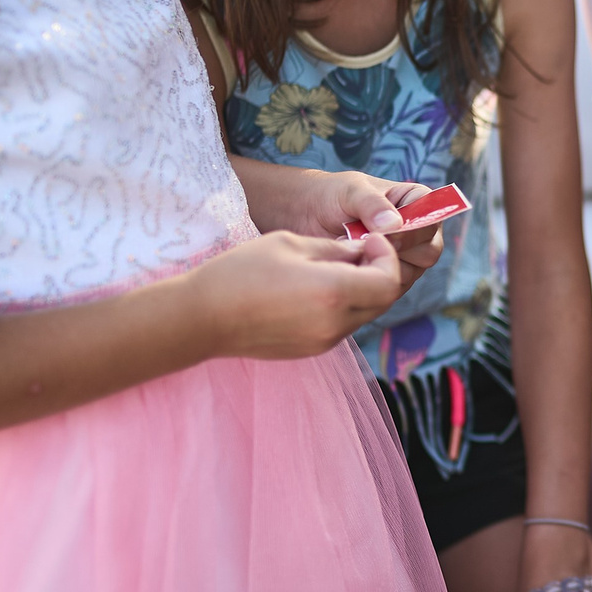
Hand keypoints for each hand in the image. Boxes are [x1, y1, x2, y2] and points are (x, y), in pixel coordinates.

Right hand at [190, 230, 403, 358]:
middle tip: (359, 251)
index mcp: (334, 293)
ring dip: (362, 290)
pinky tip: (317, 290)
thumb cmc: (241, 272)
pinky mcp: (311, 350)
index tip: (369, 240)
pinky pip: (343, 326)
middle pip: (383, 301)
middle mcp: (335, 324)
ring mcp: (324, 342)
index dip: (387, 257)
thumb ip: (335, 248)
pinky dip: (344, 306)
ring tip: (334, 268)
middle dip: (379, 272)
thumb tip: (362, 252)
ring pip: (364, 315)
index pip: (389, 282)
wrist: (202, 318)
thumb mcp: (290, 244)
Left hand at [248, 170, 446, 290]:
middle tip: (365, 245)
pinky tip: (348, 266)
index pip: (433, 220)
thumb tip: (394, 225)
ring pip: (410, 274)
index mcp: (417, 202)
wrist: (304, 216)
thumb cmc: (331, 195)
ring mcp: (403, 257)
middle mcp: (416, 231)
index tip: (386, 233)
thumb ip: (373, 204)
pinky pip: (389, 289)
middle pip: (428, 253)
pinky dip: (369, 280)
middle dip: (398, 253)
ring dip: (380, 266)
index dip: (414, 231)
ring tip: (351, 252)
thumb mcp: (351, 191)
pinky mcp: (385, 277)